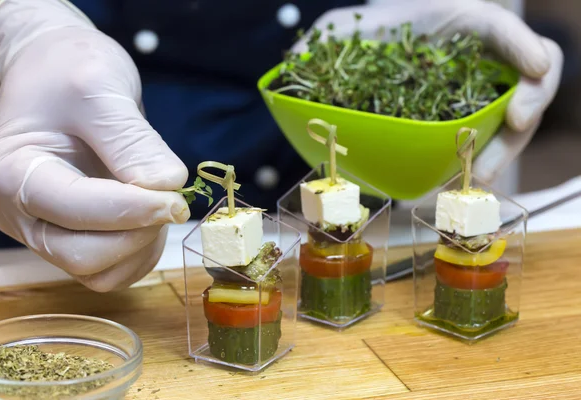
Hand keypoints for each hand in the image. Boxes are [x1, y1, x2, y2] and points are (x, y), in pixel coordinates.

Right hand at [0, 0, 189, 290]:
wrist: (54, 70)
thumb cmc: (68, 70)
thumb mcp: (101, 88)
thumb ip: (133, 141)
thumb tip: (168, 187)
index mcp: (11, 172)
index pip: (75, 210)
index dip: (134, 210)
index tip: (176, 197)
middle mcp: (16, 211)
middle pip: (82, 256)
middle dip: (137, 234)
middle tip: (168, 200)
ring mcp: (40, 229)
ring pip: (97, 272)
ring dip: (140, 248)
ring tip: (156, 204)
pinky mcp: (66, 237)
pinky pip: (108, 270)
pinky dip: (138, 254)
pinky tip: (149, 219)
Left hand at [293, 0, 562, 183]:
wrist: (379, 59)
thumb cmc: (366, 37)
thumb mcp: (343, 30)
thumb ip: (324, 42)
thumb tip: (295, 65)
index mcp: (457, 25)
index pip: (500, 25)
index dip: (522, 44)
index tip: (529, 69)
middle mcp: (479, 58)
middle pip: (527, 79)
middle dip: (528, 108)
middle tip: (507, 132)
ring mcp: (480, 92)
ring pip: (513, 119)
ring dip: (503, 150)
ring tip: (480, 177)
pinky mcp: (470, 121)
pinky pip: (487, 141)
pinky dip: (480, 163)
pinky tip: (457, 183)